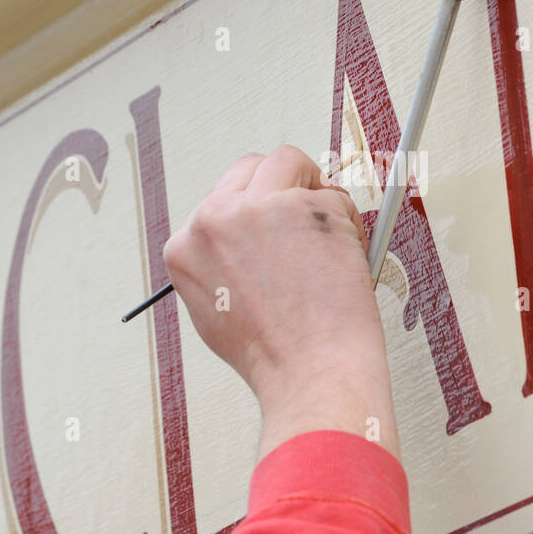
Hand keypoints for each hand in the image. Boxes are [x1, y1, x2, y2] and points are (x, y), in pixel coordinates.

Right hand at [163, 145, 398, 459]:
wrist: (311, 371)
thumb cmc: (275, 354)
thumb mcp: (215, 309)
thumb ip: (221, 261)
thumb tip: (246, 235)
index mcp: (186, 246)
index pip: (221, 197)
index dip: (256, 209)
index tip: (277, 229)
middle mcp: (214, 219)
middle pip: (252, 166)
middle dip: (285, 185)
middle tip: (308, 222)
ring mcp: (260, 208)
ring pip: (291, 162)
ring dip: (315, 194)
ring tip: (327, 245)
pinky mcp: (307, 206)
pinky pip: (333, 195)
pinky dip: (346, 223)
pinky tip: (343, 262)